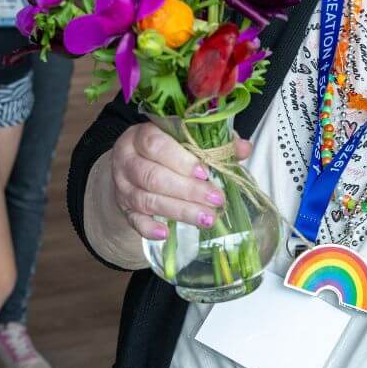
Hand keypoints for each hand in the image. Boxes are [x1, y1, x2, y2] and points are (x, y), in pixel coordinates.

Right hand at [109, 122, 252, 240]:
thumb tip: (244, 148)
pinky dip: (148, 228)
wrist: (133, 162)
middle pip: (153, 176)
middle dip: (187, 190)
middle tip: (216, 200)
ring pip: (147, 199)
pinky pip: (133, 220)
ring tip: (206, 218)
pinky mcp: (123, 208)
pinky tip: (166, 233)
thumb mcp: (185, 138)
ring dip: (179, 210)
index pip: (155, 144)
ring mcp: (122, 185)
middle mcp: (127, 160)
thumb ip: (213, 141)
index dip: (180, 159)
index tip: (205, 173)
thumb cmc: (167, 148)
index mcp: (141, 135)